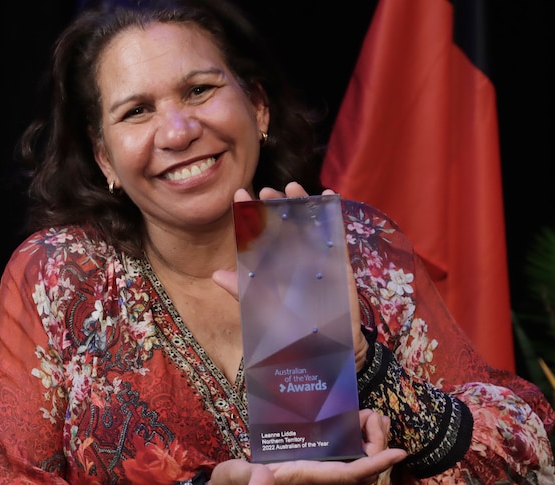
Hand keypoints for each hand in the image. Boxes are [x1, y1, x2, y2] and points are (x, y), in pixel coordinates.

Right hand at [208, 409, 405, 484]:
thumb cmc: (232, 484)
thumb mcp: (234, 478)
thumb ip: (248, 479)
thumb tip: (263, 477)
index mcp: (306, 479)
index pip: (349, 476)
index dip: (376, 465)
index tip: (398, 452)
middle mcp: (319, 480)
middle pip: (364, 471)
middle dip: (378, 444)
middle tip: (375, 415)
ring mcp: (320, 475)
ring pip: (360, 466)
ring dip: (372, 443)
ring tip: (370, 416)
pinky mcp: (316, 468)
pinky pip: (350, 461)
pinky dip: (361, 444)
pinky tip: (355, 424)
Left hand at [213, 182, 368, 370]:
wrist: (325, 351)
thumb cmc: (291, 331)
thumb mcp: (262, 310)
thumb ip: (242, 291)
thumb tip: (216, 275)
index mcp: (273, 266)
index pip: (260, 236)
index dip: (250, 215)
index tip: (239, 194)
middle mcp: (293, 258)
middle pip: (283, 224)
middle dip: (275, 205)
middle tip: (266, 190)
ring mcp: (317, 258)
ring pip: (308, 224)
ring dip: (302, 204)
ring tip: (293, 187)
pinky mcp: (339, 264)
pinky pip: (336, 236)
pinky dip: (334, 216)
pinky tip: (330, 196)